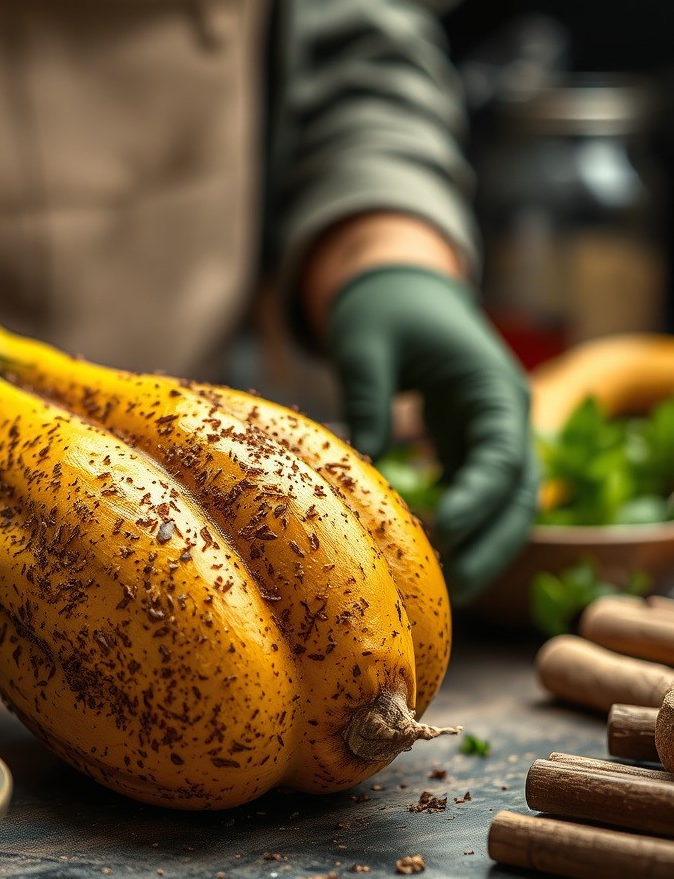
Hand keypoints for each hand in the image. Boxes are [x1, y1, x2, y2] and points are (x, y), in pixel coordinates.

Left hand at [325, 266, 537, 603]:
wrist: (399, 287)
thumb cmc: (382, 309)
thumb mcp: (364, 344)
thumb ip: (365, 396)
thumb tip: (361, 460)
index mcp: (492, 385)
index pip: (502, 454)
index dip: (478, 497)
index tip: (444, 531)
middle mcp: (504, 416)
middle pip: (518, 494)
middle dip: (492, 544)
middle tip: (455, 589)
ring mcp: (491, 434)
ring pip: (506, 505)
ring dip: (483, 548)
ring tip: (448, 591)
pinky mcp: (468, 447)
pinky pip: (477, 498)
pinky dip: (464, 531)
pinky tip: (436, 562)